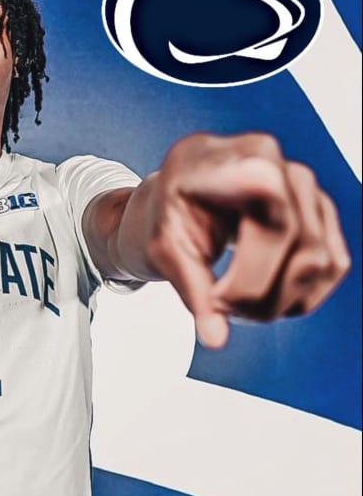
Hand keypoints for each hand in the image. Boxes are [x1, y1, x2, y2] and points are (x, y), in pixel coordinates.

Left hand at [144, 132, 349, 347]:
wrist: (178, 200)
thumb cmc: (167, 217)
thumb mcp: (162, 251)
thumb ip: (191, 289)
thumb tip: (215, 338)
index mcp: (218, 157)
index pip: (265, 190)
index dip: (257, 252)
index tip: (220, 295)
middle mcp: (271, 160)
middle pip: (296, 242)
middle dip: (257, 293)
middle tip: (218, 308)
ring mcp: (302, 184)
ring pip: (319, 261)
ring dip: (278, 302)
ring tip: (234, 302)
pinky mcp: (321, 210)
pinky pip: (332, 266)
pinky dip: (297, 296)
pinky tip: (261, 294)